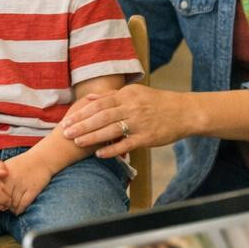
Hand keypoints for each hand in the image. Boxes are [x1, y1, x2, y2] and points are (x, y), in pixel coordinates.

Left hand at [1, 153, 53, 213]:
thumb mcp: (7, 167)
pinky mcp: (32, 190)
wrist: (41, 159)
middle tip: (3, 207)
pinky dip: (19, 210)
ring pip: (12, 205)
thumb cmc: (23, 164)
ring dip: (11, 209)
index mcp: (3, 174)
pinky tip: (19, 209)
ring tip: (12, 208)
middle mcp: (11, 180)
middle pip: (2, 199)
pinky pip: (22, 205)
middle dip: (2, 205)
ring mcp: (22, 185)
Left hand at [61, 84, 187, 157]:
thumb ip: (111, 96)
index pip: (99, 104)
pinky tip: (99, 154)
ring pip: (111, 130)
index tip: (67, 120)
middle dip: (81, 125)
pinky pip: (126, 144)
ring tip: (76, 142)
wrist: (184, 112)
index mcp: (127, 95)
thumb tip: (88, 97)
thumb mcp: (134, 93)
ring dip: (92, 137)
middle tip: (65, 133)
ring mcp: (140, 123)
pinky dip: (112, 149)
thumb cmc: (156, 103)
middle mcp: (132, 107)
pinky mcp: (147, 137)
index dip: (81, 112)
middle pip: (101, 117)